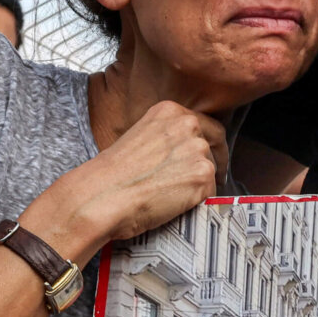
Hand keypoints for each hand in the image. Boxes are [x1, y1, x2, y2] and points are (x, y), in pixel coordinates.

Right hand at [62, 101, 225, 242]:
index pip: (205, 126)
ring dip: (202, 183)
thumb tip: (183, 154)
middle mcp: (188, 124)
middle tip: (201, 180)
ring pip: (213, 169)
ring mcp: (197, 149)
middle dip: (212, 162)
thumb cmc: (112, 175)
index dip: (208, 144)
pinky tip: (179, 205)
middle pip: (215, 145)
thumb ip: (166, 138)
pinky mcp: (203, 175)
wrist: (103, 195)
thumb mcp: (139, 138)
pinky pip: (211, 191)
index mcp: (170, 111)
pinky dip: (200, 201)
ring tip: (179, 196)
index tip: (207, 157)